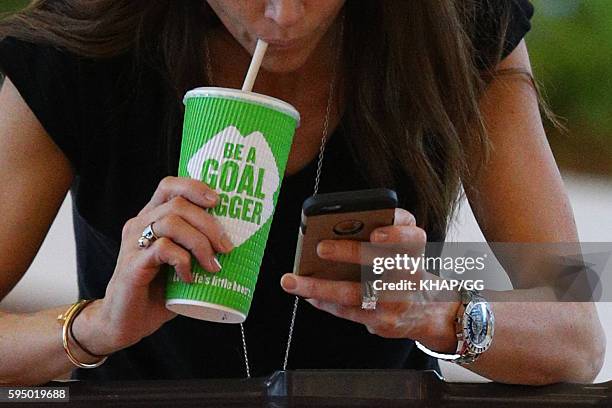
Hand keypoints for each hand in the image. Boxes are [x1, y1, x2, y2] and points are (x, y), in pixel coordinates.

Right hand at [75, 177, 233, 355]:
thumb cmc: (159, 291)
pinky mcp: (133, 264)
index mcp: (151, 218)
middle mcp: (140, 224)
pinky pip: (163, 249)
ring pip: (171, 223)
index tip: (218, 201)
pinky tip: (189, 277)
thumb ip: (199, 247)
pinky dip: (183, 262)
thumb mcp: (183, 263)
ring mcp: (134, 244)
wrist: (126, 322)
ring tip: (212, 265)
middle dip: (208, 223)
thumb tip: (239, 241)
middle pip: (177, 204)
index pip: (169, 186)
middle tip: (226, 247)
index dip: (194, 187)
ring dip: (200, 243)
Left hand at [280, 208, 459, 352]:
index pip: (413, 236)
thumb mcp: (406, 251)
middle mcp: (409, 275)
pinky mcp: (384, 322)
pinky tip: (307, 295)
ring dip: (319, 287)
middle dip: (349, 253)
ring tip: (292, 281)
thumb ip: (383, 238)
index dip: (396, 233)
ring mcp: (396, 301)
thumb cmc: (407, 273)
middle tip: (321, 248)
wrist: (432, 313)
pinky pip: (347, 311)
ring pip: (353, 293)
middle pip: (380, 261)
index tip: (376, 233)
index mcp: (415, 251)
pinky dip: (324, 303)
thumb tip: (334, 233)